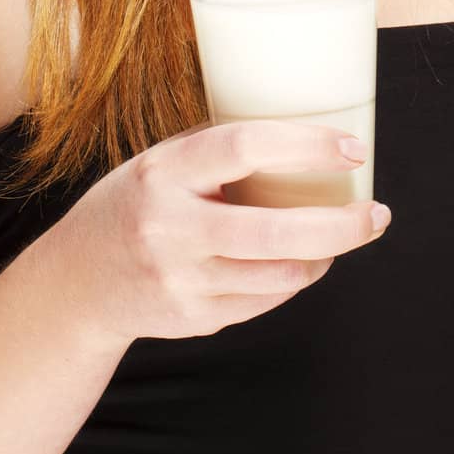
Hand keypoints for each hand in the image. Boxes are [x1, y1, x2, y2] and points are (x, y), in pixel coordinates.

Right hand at [48, 118, 390, 350]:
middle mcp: (170, 228)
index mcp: (164, 173)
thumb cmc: (134, 204)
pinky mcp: (193, 319)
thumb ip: (217, 152)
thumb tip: (304, 134)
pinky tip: (299, 262)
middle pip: (274, 231)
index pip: (243, 147)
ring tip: (343, 235)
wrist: (76, 283)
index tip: (351, 146)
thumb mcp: (160, 163)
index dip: (304, 145)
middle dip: (340, 226)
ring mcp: (181, 281)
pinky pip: (263, 301)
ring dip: (324, 255)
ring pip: (279, 275)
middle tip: (378, 214)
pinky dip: (291, 280)